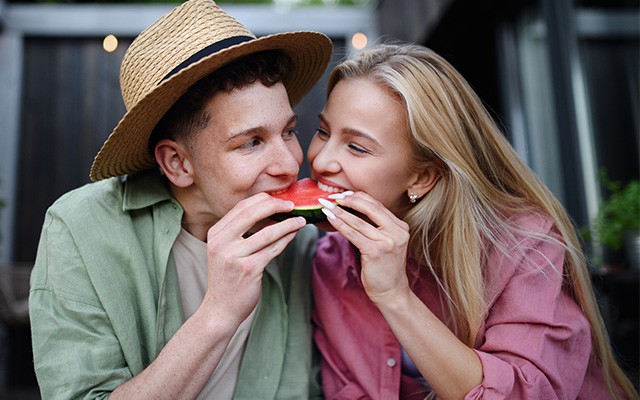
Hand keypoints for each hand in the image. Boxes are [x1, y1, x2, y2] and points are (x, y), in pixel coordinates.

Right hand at [203, 192, 305, 325]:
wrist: (220, 309)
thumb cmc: (228, 279)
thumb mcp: (225, 251)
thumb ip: (239, 232)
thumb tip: (268, 211)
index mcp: (215, 234)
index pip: (241, 208)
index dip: (262, 200)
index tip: (279, 199)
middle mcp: (221, 243)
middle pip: (252, 213)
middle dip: (275, 206)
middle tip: (292, 205)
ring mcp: (234, 256)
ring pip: (267, 232)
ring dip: (288, 223)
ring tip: (301, 219)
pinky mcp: (248, 269)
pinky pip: (273, 248)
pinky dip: (286, 239)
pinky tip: (295, 234)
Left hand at [322, 192, 411, 304]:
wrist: (391, 291)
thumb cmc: (384, 268)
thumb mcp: (384, 242)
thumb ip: (374, 227)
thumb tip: (351, 209)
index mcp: (400, 226)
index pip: (377, 205)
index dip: (358, 197)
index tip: (343, 194)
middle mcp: (397, 231)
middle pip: (370, 207)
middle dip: (348, 200)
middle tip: (332, 197)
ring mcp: (387, 241)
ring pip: (358, 221)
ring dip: (339, 212)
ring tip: (325, 206)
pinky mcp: (375, 251)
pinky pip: (353, 234)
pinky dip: (339, 224)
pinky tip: (329, 218)